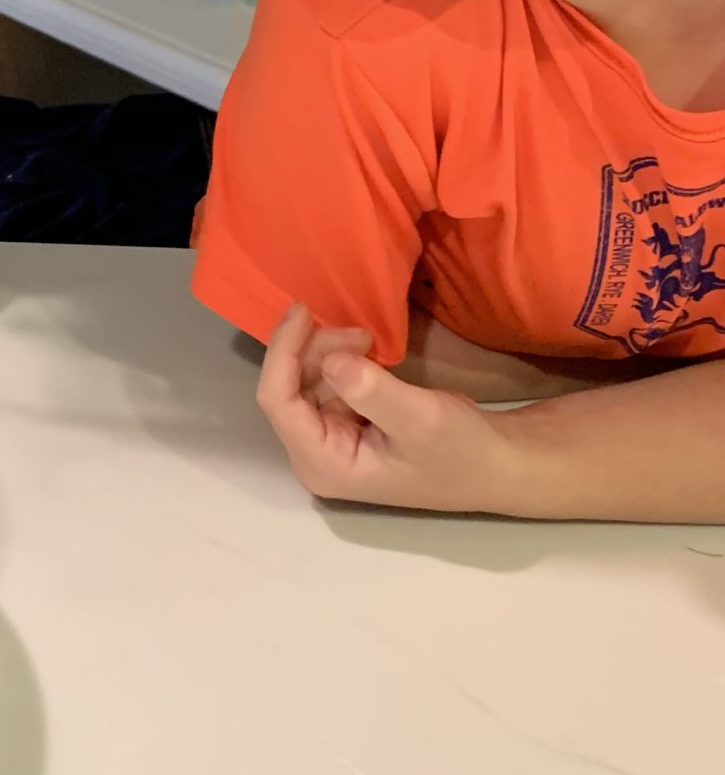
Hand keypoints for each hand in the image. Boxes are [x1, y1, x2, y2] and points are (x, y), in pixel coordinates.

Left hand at [258, 303, 520, 512]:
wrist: (497, 464)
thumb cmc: (462, 451)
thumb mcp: (422, 418)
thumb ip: (372, 391)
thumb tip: (332, 360)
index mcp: (322, 464)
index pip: (277, 401)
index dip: (283, 351)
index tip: (302, 309)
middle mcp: (314, 456)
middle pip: (288, 388)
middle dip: (316, 350)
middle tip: (361, 334)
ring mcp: (328, 443)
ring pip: (305, 381)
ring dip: (330, 353)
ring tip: (369, 342)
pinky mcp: (344, 427)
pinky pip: (324, 384)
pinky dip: (340, 362)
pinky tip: (367, 355)